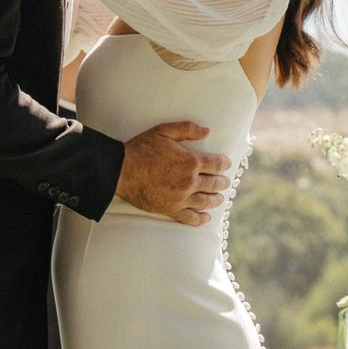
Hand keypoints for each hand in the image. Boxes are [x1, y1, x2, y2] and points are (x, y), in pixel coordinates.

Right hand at [116, 121, 231, 226]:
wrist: (121, 171)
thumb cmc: (141, 149)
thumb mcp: (163, 131)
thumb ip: (187, 129)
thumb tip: (207, 131)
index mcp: (190, 161)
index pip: (216, 164)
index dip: (224, 163)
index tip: (226, 164)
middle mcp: (190, 181)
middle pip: (214, 184)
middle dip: (222, 182)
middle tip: (225, 182)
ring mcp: (181, 198)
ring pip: (206, 201)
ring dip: (216, 199)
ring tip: (219, 198)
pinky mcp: (171, 210)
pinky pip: (190, 218)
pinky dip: (200, 219)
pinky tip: (206, 217)